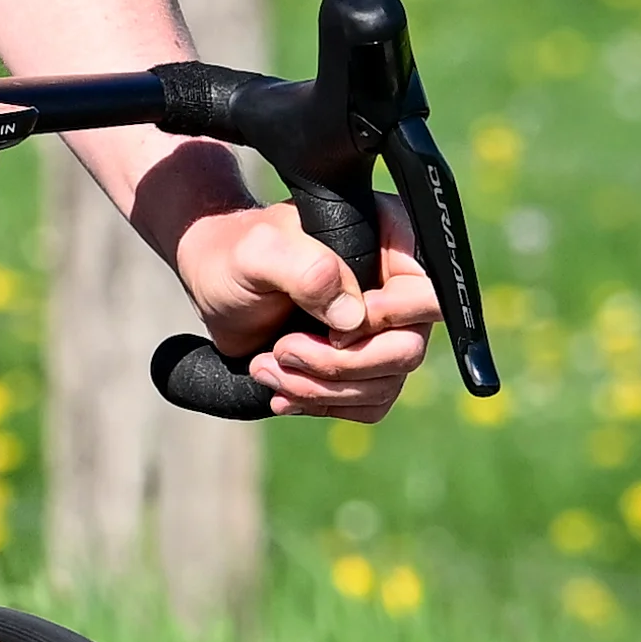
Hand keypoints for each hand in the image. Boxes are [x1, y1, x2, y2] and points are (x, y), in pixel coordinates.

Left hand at [169, 192, 441, 419]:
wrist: (215, 281)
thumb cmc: (236, 254)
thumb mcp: (260, 252)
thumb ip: (306, 270)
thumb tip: (354, 319)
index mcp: (390, 238)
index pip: (425, 295)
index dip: (384, 320)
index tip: (328, 325)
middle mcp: (396, 285)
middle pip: (407, 350)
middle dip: (340, 363)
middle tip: (283, 350)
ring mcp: (383, 328)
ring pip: (385, 383)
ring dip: (322, 387)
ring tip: (267, 368)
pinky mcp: (362, 362)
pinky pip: (369, 402)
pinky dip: (324, 402)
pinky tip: (284, 390)